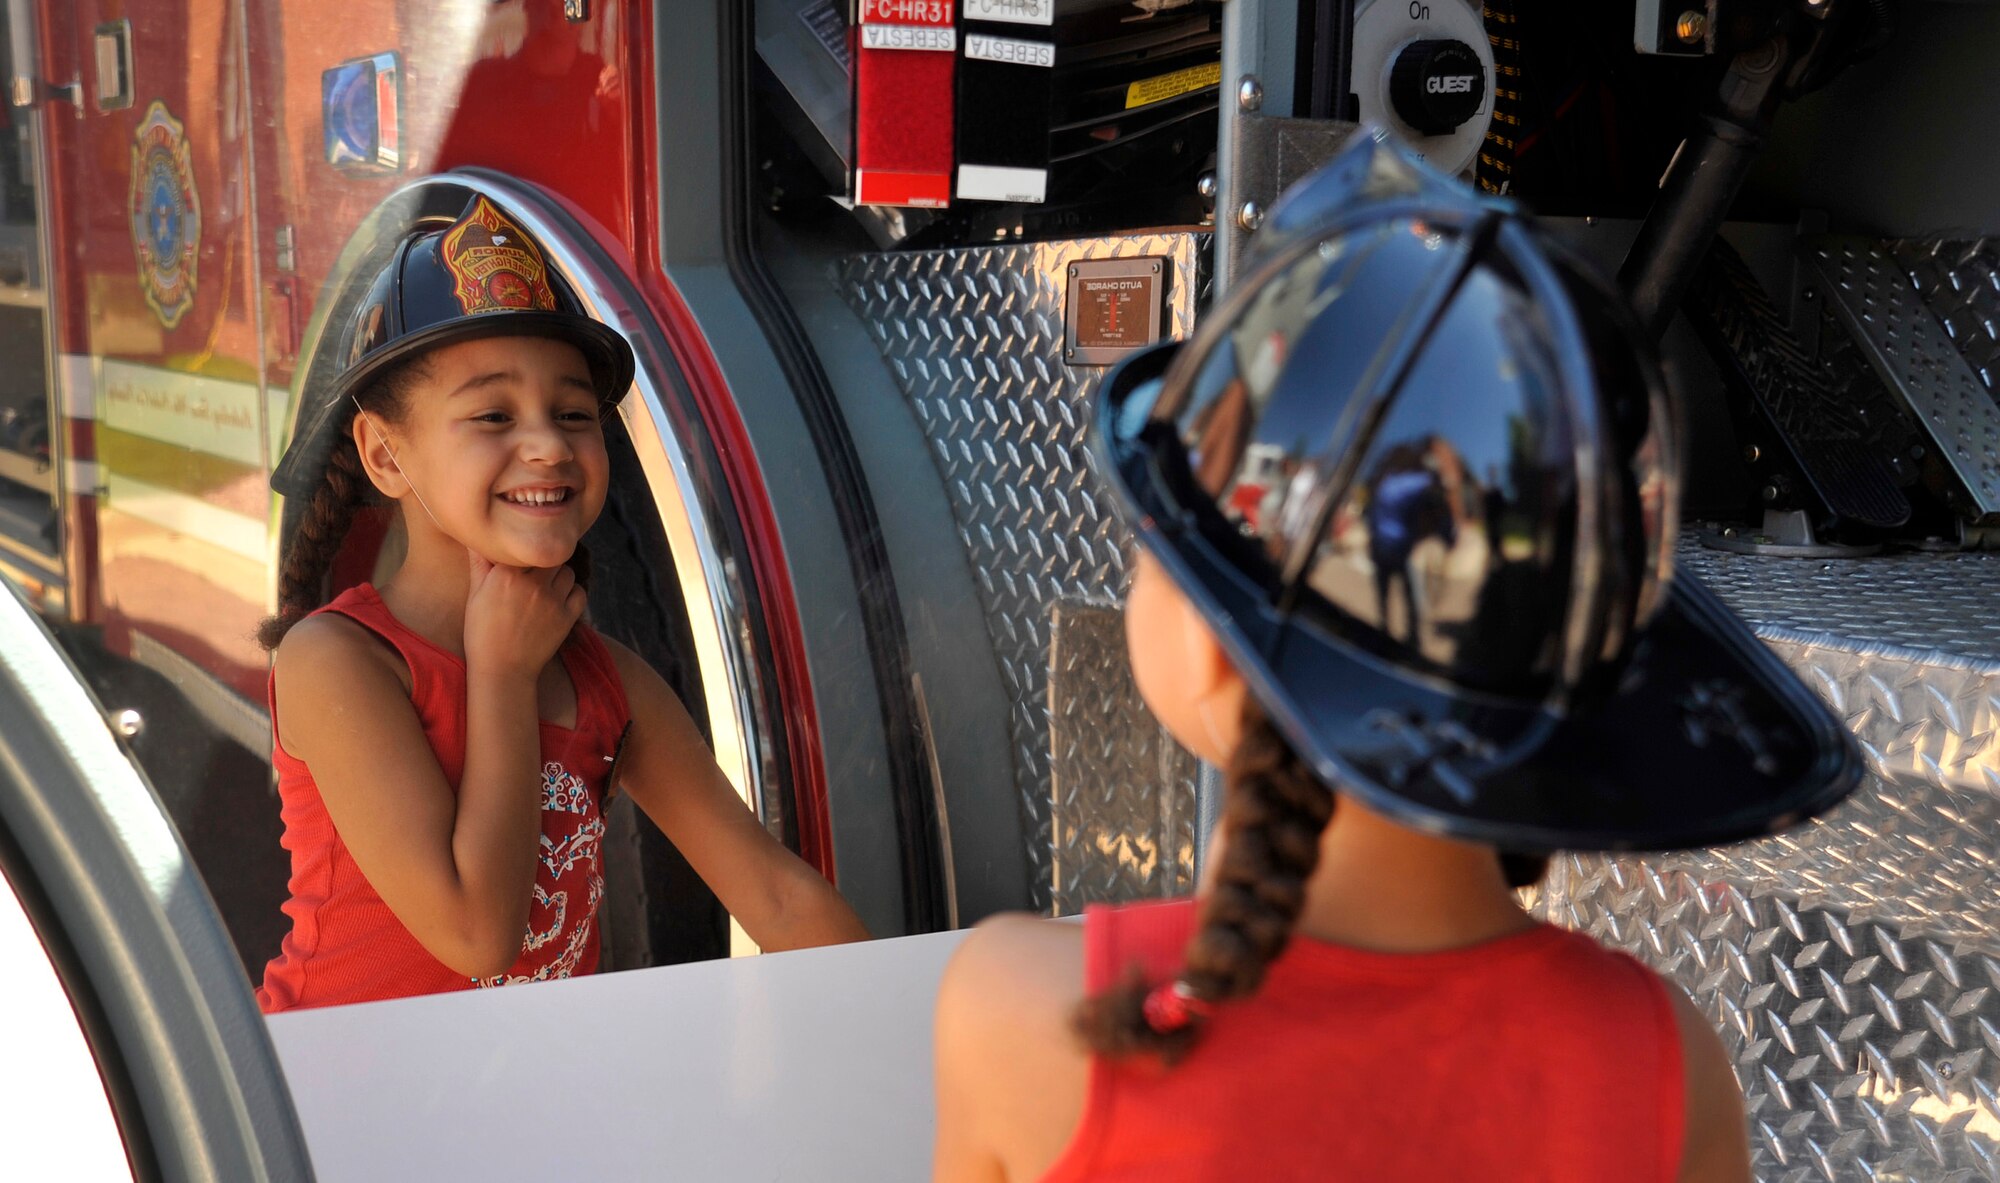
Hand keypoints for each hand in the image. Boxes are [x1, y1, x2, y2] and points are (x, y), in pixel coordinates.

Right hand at [463, 551, 584, 678]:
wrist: (502, 670)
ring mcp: (552, 600)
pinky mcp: (567, 617)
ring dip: (559, 576)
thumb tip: (477, 538)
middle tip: (536, 573)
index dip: (525, 551)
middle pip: (549, 556)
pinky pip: (580, 592)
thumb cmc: (482, 633)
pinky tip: (560, 599)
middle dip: (543, 562)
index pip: (526, 546)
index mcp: (506, 575)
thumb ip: (479, 563)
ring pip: (567, 572)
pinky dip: (573, 593)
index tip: (522, 560)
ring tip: (547, 587)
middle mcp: (532, 584)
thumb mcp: (475, 595)